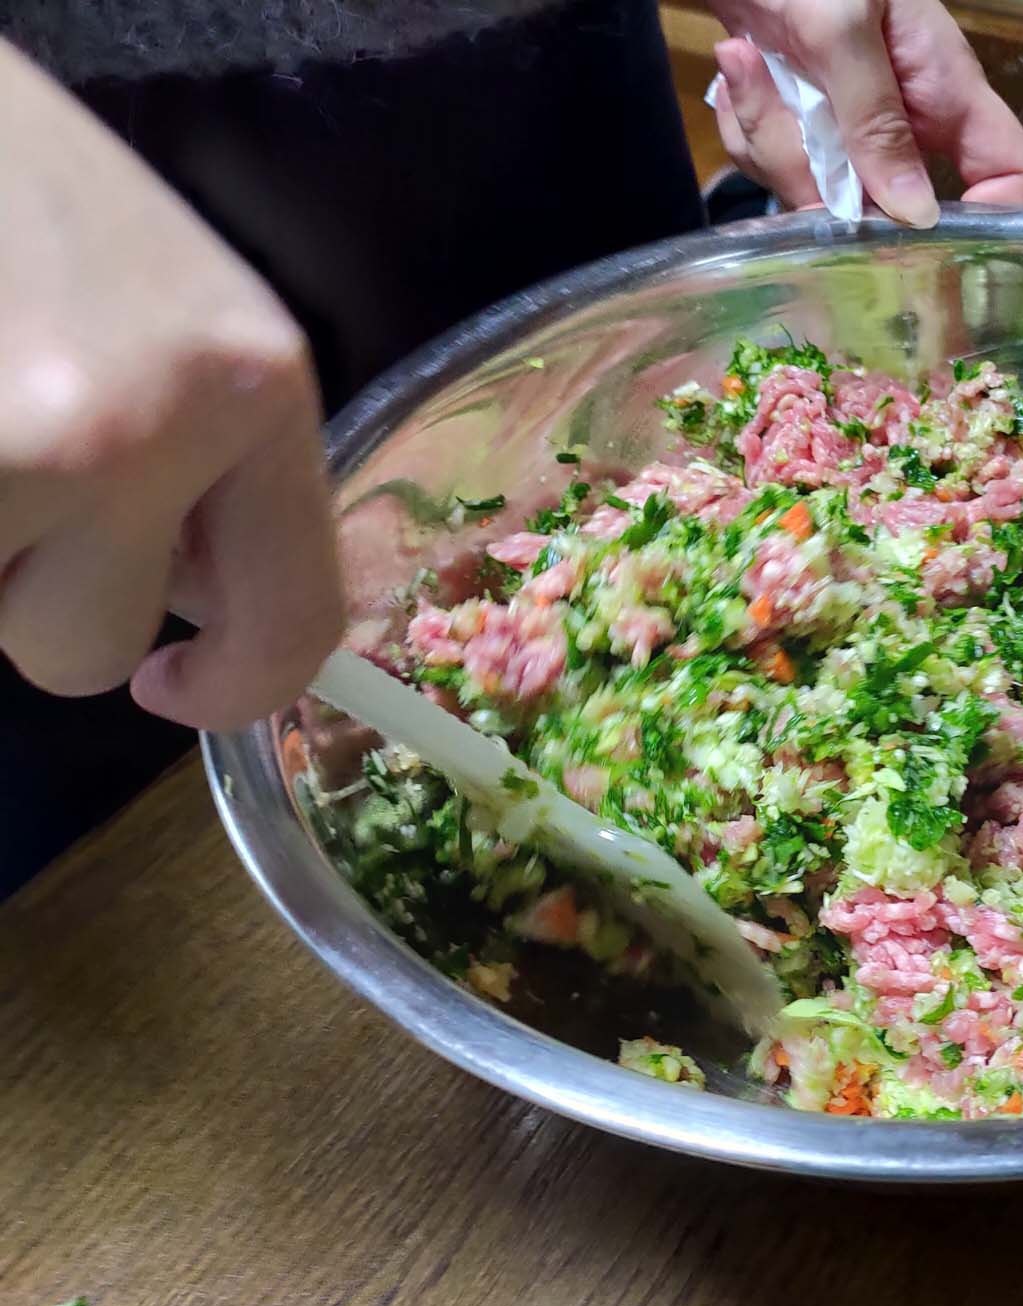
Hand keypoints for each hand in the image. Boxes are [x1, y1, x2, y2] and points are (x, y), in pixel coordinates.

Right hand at [0, 43, 340, 729]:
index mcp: (255, 390)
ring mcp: (36, 447)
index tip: (172, 683)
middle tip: (20, 472)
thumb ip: (212, 467)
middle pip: (86, 649)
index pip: (294, 618)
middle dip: (35, 596)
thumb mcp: (178, 318)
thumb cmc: (30, 198)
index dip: (234, 688)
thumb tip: (197, 612)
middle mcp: (154, 427)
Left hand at [706, 0, 1022, 226]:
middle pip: (892, 211)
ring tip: (750, 65)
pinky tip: (741, 70)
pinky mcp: (805, 131)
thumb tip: (916, 214)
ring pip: (822, 197)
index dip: (995, 218)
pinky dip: (748, 126)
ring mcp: (853, 132)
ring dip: (771, 140)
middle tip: (791, 120)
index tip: (937, 241)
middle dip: (826, 184)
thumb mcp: (841, 27)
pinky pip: (777, 168)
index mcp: (946, 90)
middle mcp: (907, 122)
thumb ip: (876, 119)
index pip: (1013, 173)